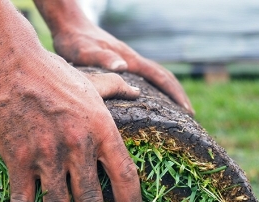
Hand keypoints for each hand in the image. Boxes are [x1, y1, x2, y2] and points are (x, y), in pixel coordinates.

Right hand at [0, 51, 143, 201]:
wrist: (10, 67)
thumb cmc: (53, 73)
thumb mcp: (91, 80)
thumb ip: (116, 89)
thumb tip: (138, 90)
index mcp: (101, 130)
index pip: (125, 177)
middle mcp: (78, 147)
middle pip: (92, 201)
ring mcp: (47, 156)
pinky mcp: (18, 160)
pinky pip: (23, 201)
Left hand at [52, 23, 194, 114]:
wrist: (69, 26)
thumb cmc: (74, 41)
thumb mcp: (83, 51)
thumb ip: (101, 57)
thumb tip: (122, 67)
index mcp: (129, 59)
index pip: (159, 76)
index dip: (174, 93)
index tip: (187, 110)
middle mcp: (132, 60)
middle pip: (163, 77)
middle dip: (178, 95)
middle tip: (190, 117)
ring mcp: (127, 62)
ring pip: (154, 78)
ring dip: (167, 94)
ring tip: (175, 114)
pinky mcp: (120, 66)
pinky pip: (143, 80)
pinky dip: (152, 91)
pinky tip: (148, 104)